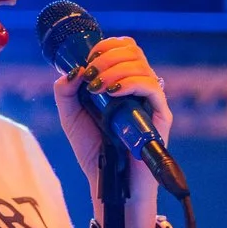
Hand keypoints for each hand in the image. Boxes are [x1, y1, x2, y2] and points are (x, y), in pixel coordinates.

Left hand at [52, 35, 172, 188]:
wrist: (109, 181)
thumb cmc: (94, 150)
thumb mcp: (71, 117)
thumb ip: (66, 92)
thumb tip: (72, 71)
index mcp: (121, 82)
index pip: (124, 49)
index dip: (106, 46)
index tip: (88, 59)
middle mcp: (138, 88)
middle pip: (133, 51)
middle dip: (107, 56)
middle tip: (90, 74)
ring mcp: (150, 101)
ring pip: (142, 66)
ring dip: (115, 69)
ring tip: (97, 87)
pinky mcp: (160, 117)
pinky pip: (152, 88)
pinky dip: (131, 83)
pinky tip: (114, 92)